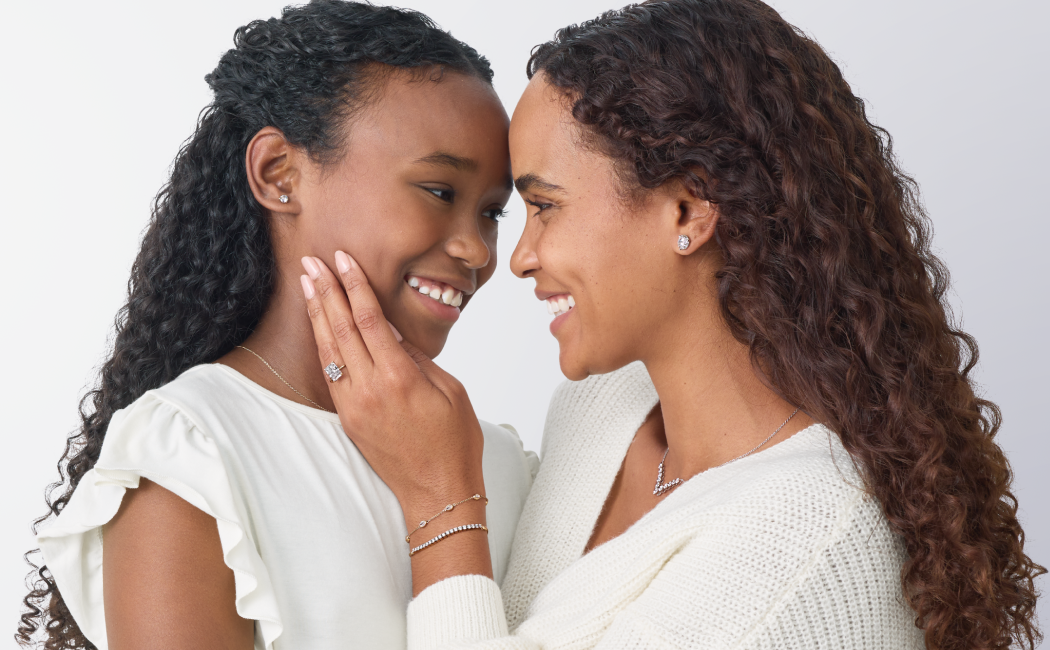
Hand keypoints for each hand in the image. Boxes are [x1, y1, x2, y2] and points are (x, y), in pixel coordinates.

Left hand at [298, 252, 486, 525]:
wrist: (438, 493)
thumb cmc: (455, 442)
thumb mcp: (450, 390)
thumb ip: (417, 357)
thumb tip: (389, 330)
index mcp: (399, 378)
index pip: (370, 320)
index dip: (355, 286)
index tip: (344, 261)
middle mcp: (370, 390)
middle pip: (341, 329)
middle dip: (326, 291)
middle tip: (312, 262)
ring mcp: (354, 406)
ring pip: (329, 350)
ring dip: (317, 314)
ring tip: (306, 284)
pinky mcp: (348, 420)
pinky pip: (331, 374)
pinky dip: (324, 345)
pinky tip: (320, 326)